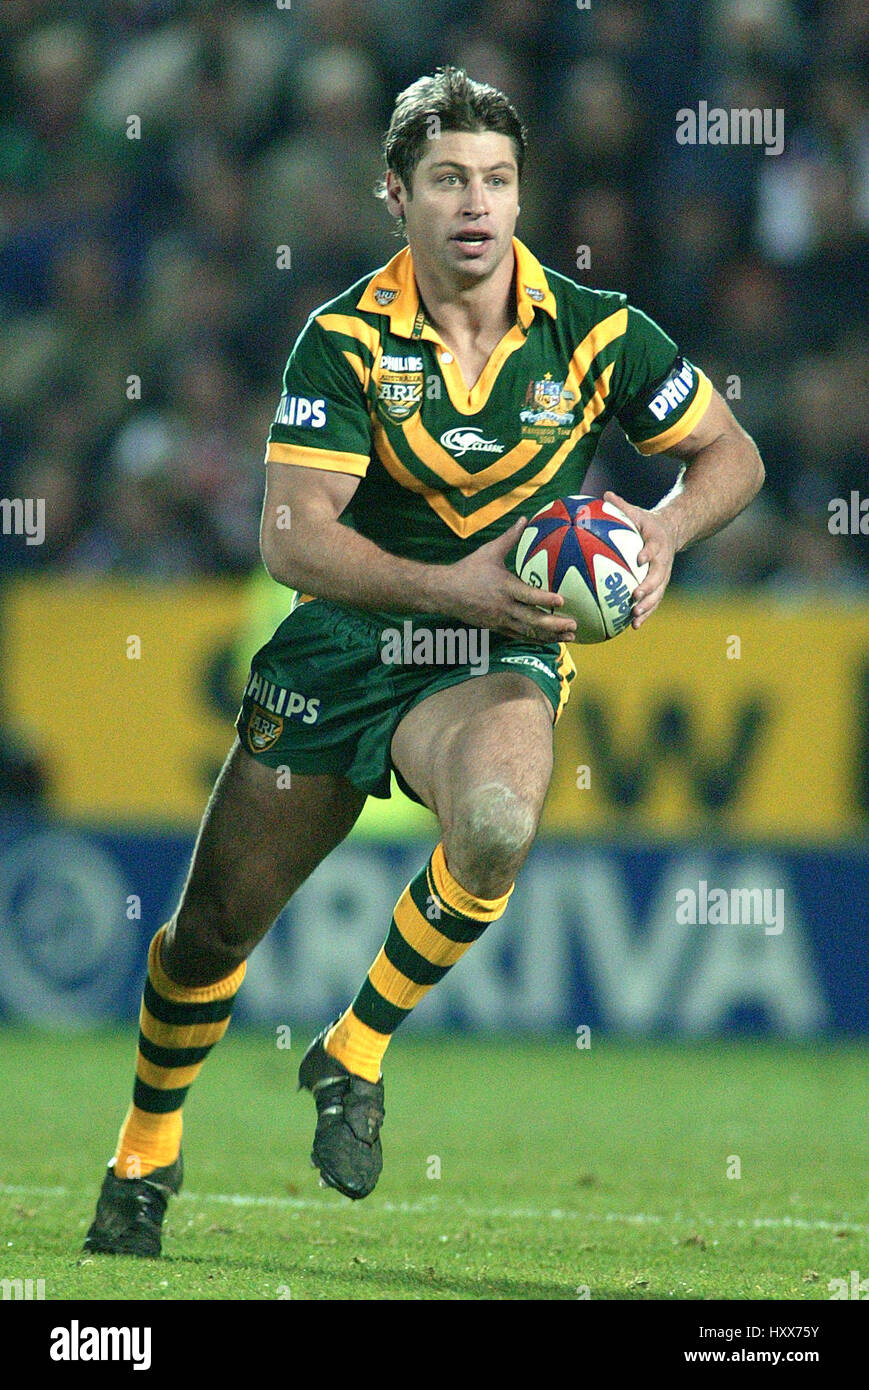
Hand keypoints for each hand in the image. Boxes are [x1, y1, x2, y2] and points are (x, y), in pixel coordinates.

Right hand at [442, 516, 576, 643]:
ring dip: (550, 636)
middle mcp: (504, 607)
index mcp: (504, 587)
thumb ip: (510, 537)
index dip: (544, 599)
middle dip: (554, 624)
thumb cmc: (468, 570)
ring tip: (570, 637)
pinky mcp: (498, 628)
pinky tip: (552, 641)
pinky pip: (521, 637)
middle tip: (574, 624)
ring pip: (528, 632)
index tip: (562, 600)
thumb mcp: (489, 551)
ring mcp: (501, 620)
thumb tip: (525, 518)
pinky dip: (537, 640)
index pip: (527, 595)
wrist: (445, 593)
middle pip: (531, 620)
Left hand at [603, 491, 676, 628]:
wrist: (671, 533)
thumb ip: (622, 506)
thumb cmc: (646, 523)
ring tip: (635, 619)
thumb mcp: (636, 512)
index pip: (654, 548)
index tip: (639, 559)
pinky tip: (632, 626)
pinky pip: (653, 601)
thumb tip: (605, 495)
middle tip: (635, 597)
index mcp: (657, 542)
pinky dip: (645, 613)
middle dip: (648, 588)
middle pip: (658, 577)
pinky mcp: (659, 586)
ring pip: (658, 594)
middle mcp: (662, 561)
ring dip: (647, 607)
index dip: (648, 553)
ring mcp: (662, 576)